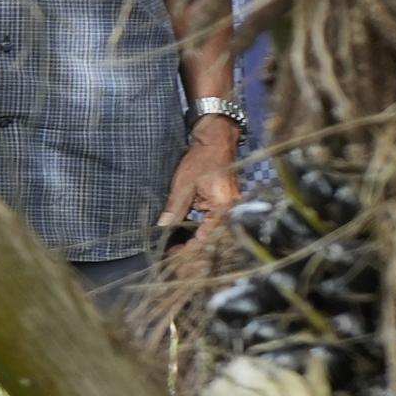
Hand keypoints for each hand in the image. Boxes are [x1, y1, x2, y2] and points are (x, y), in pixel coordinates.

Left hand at [162, 121, 242, 243]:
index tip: (173, 253)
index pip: (208, 237)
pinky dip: (201, 230)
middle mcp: (233, 211)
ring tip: (177, 248)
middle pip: (213, 238)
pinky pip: (215, 223)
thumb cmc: (201, 160)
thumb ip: (175, 208)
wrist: (216, 141)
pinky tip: (187, 236)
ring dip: (197, 240)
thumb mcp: (183, 185)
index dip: (190, 248)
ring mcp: (232, 208)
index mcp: (224, 207)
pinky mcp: (227, 205)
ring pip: (214, 232)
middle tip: (173, 253)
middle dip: (194, 248)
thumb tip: (162, 227)